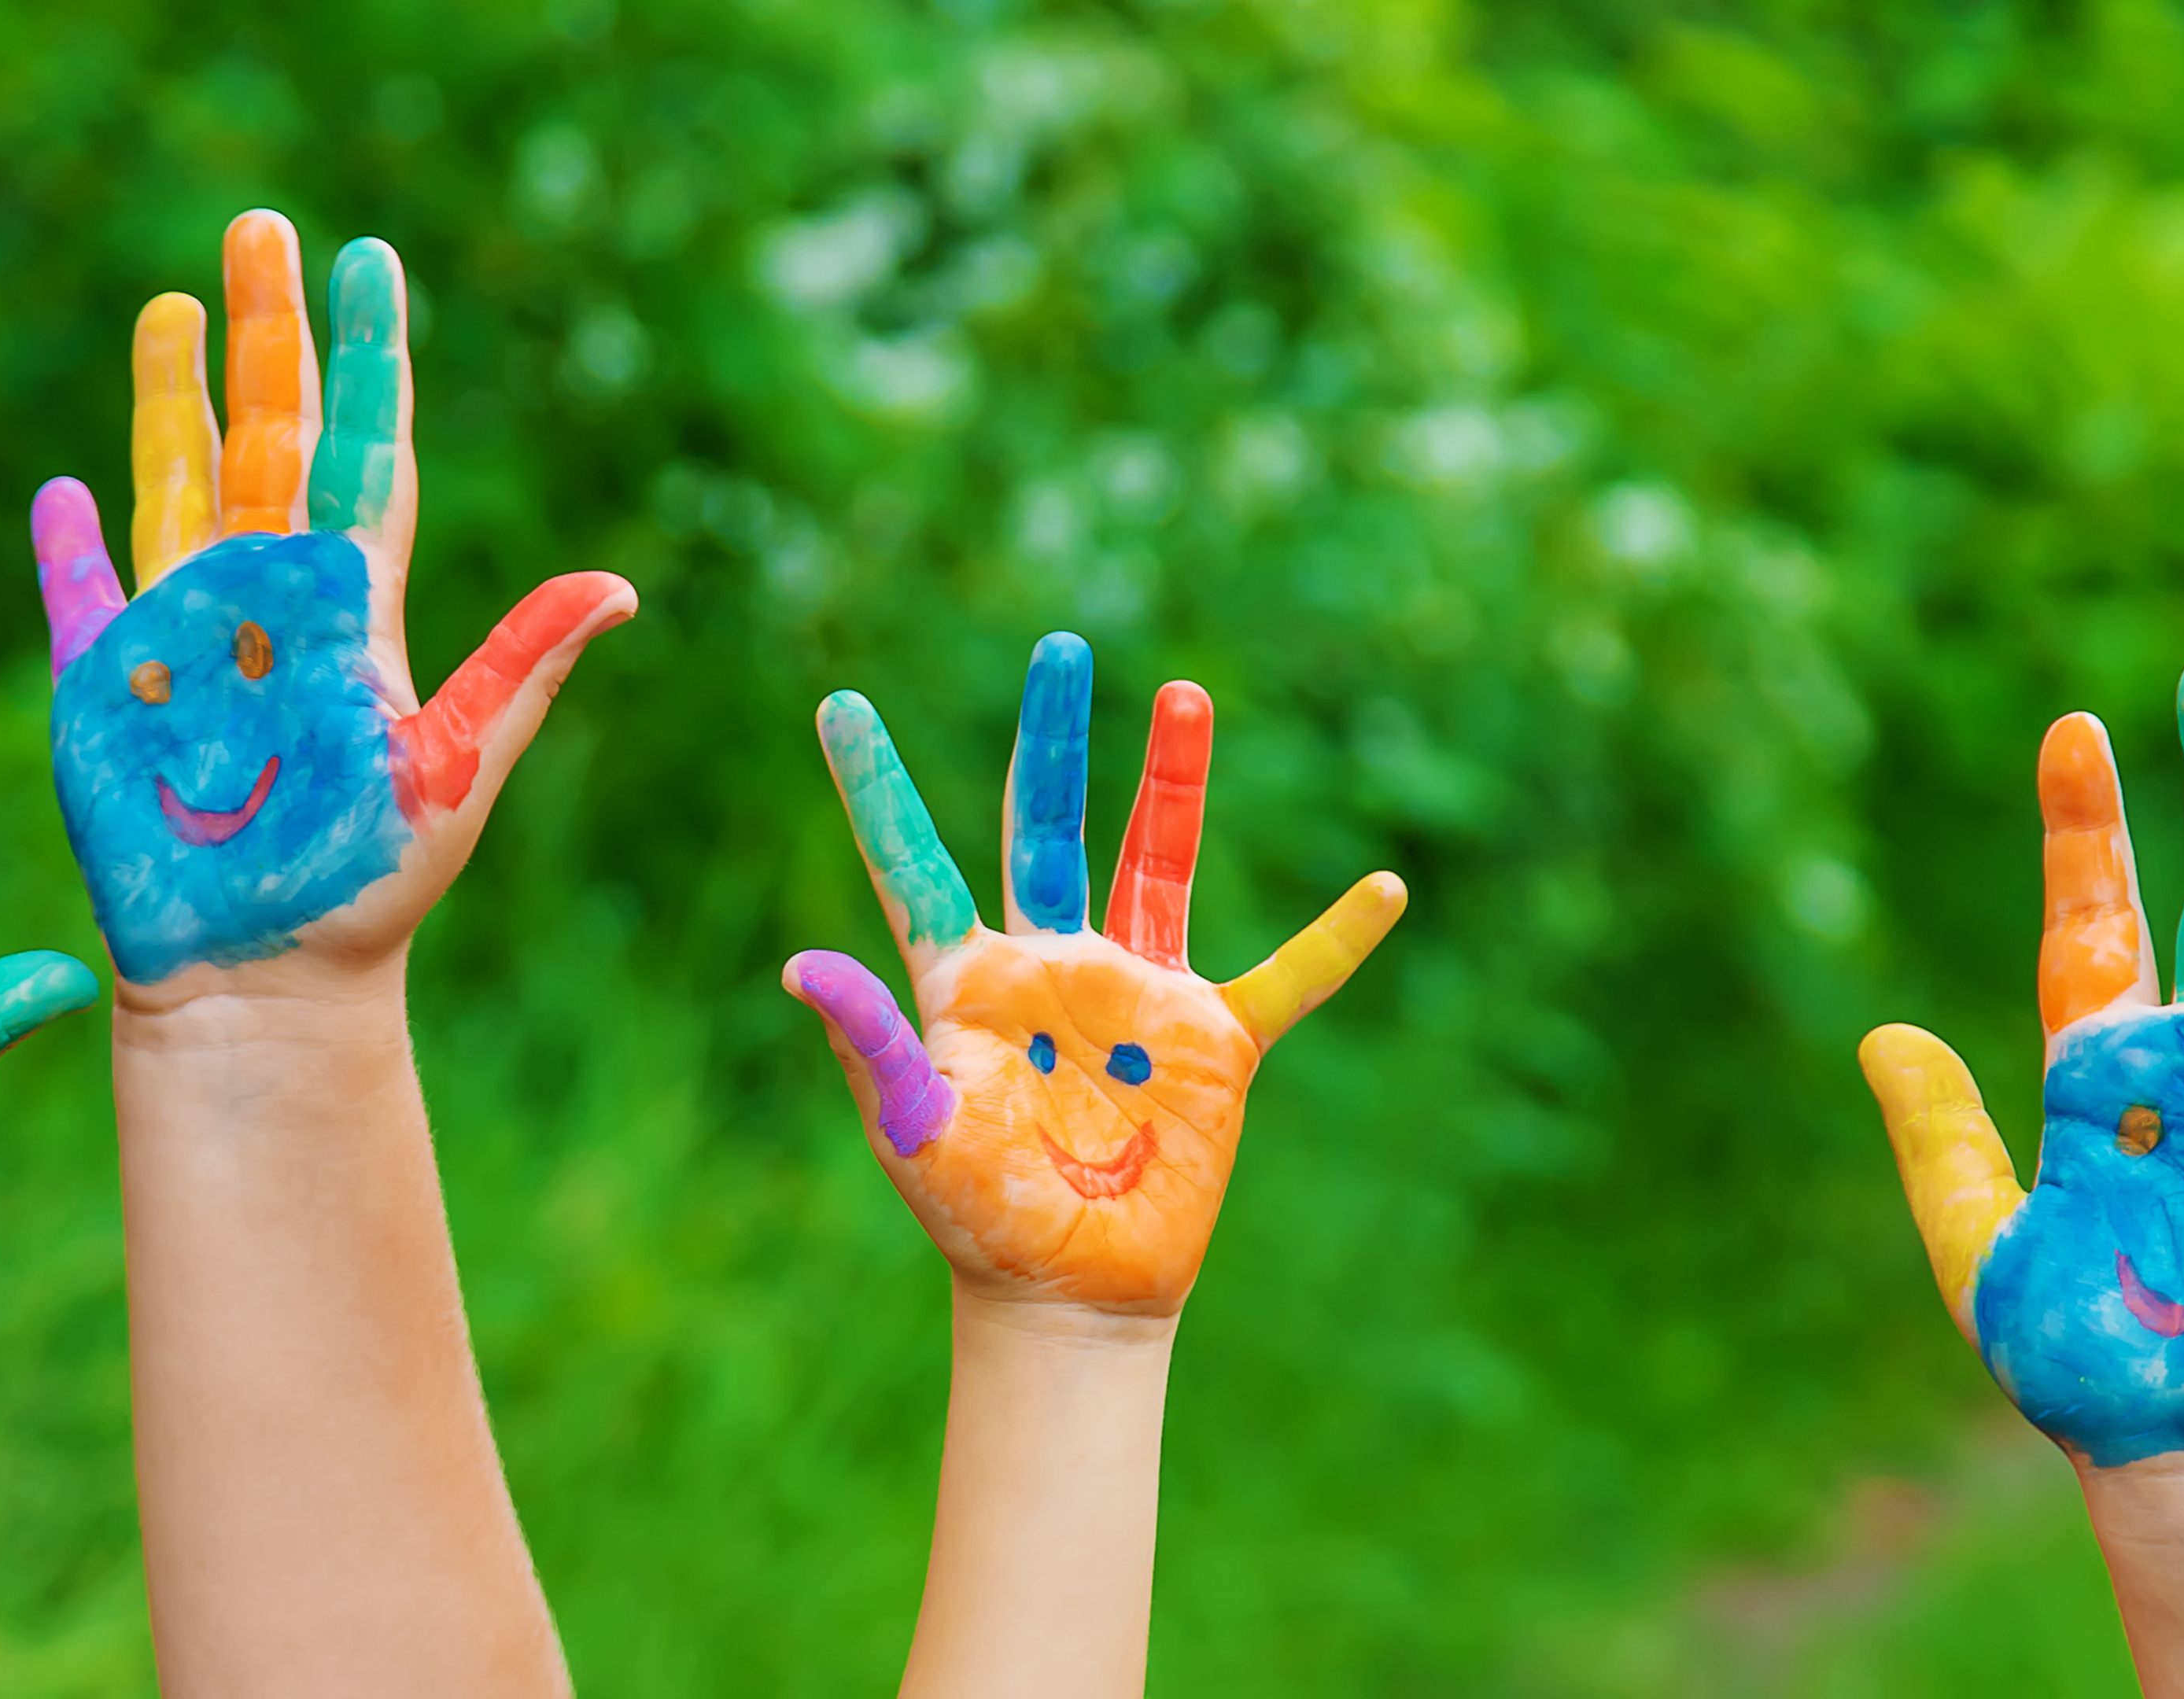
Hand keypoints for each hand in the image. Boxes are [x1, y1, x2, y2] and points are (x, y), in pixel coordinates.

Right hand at [29, 210, 638, 990]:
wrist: (272, 977)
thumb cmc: (372, 889)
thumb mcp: (452, 771)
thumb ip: (519, 671)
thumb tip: (618, 587)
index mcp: (351, 609)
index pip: (363, 451)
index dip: (364, 356)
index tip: (367, 260)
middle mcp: (268, 602)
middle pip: (264, 437)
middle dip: (262, 333)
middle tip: (262, 225)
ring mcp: (185, 638)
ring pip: (176, 483)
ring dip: (169, 398)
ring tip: (174, 305)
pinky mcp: (110, 691)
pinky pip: (85, 596)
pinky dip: (72, 544)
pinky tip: (63, 487)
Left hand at [782, 633, 1407, 1315]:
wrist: (1065, 1292)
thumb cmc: (975, 1216)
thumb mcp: (914, 1128)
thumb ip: (871, 1043)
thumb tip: (798, 966)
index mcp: (967, 979)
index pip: (912, 862)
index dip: (875, 786)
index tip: (838, 705)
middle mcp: (1051, 963)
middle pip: (1048, 826)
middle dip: (1052, 738)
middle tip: (1058, 647)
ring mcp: (1137, 995)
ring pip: (1157, 862)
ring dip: (1173, 781)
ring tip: (1183, 695)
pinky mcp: (1212, 1043)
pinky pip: (1287, 979)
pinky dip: (1337, 940)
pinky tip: (1386, 889)